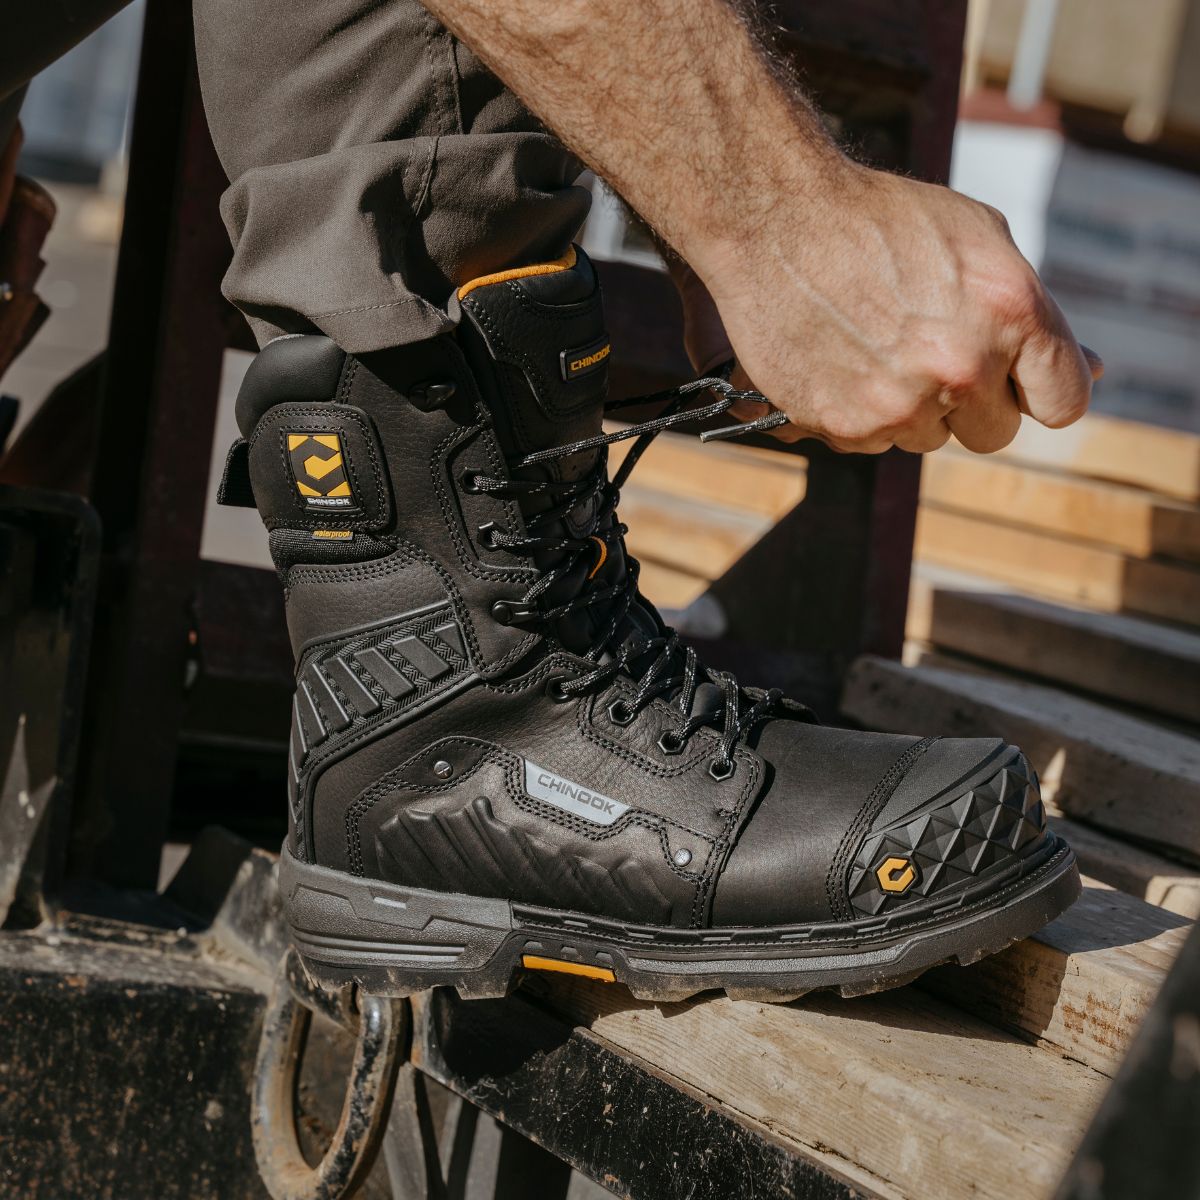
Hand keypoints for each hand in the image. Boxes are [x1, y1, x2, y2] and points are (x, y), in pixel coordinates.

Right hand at [685, 166, 1103, 454]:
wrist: (775, 220)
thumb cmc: (880, 220)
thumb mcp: (979, 237)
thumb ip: (1034, 311)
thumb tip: (1092, 367)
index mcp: (1012, 312)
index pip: (1064, 402)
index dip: (1039, 392)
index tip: (1017, 383)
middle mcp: (963, 366)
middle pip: (992, 433)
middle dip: (968, 402)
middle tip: (926, 353)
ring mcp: (901, 403)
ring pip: (925, 439)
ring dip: (908, 407)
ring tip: (871, 346)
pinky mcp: (846, 426)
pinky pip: (871, 442)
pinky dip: (857, 412)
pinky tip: (839, 361)